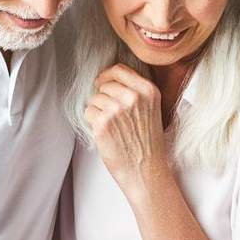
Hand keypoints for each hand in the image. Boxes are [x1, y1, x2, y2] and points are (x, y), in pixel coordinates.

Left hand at [83, 64, 172, 197]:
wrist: (146, 170)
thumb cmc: (148, 143)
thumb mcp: (151, 109)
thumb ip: (135, 91)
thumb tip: (109, 78)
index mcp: (148, 90)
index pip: (119, 69)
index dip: (106, 76)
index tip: (102, 82)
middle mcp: (133, 97)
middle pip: (104, 85)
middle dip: (104, 98)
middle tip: (113, 117)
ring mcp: (117, 109)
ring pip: (95, 99)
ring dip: (98, 112)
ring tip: (113, 127)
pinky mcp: (103, 123)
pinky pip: (88, 112)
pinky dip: (92, 123)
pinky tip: (106, 133)